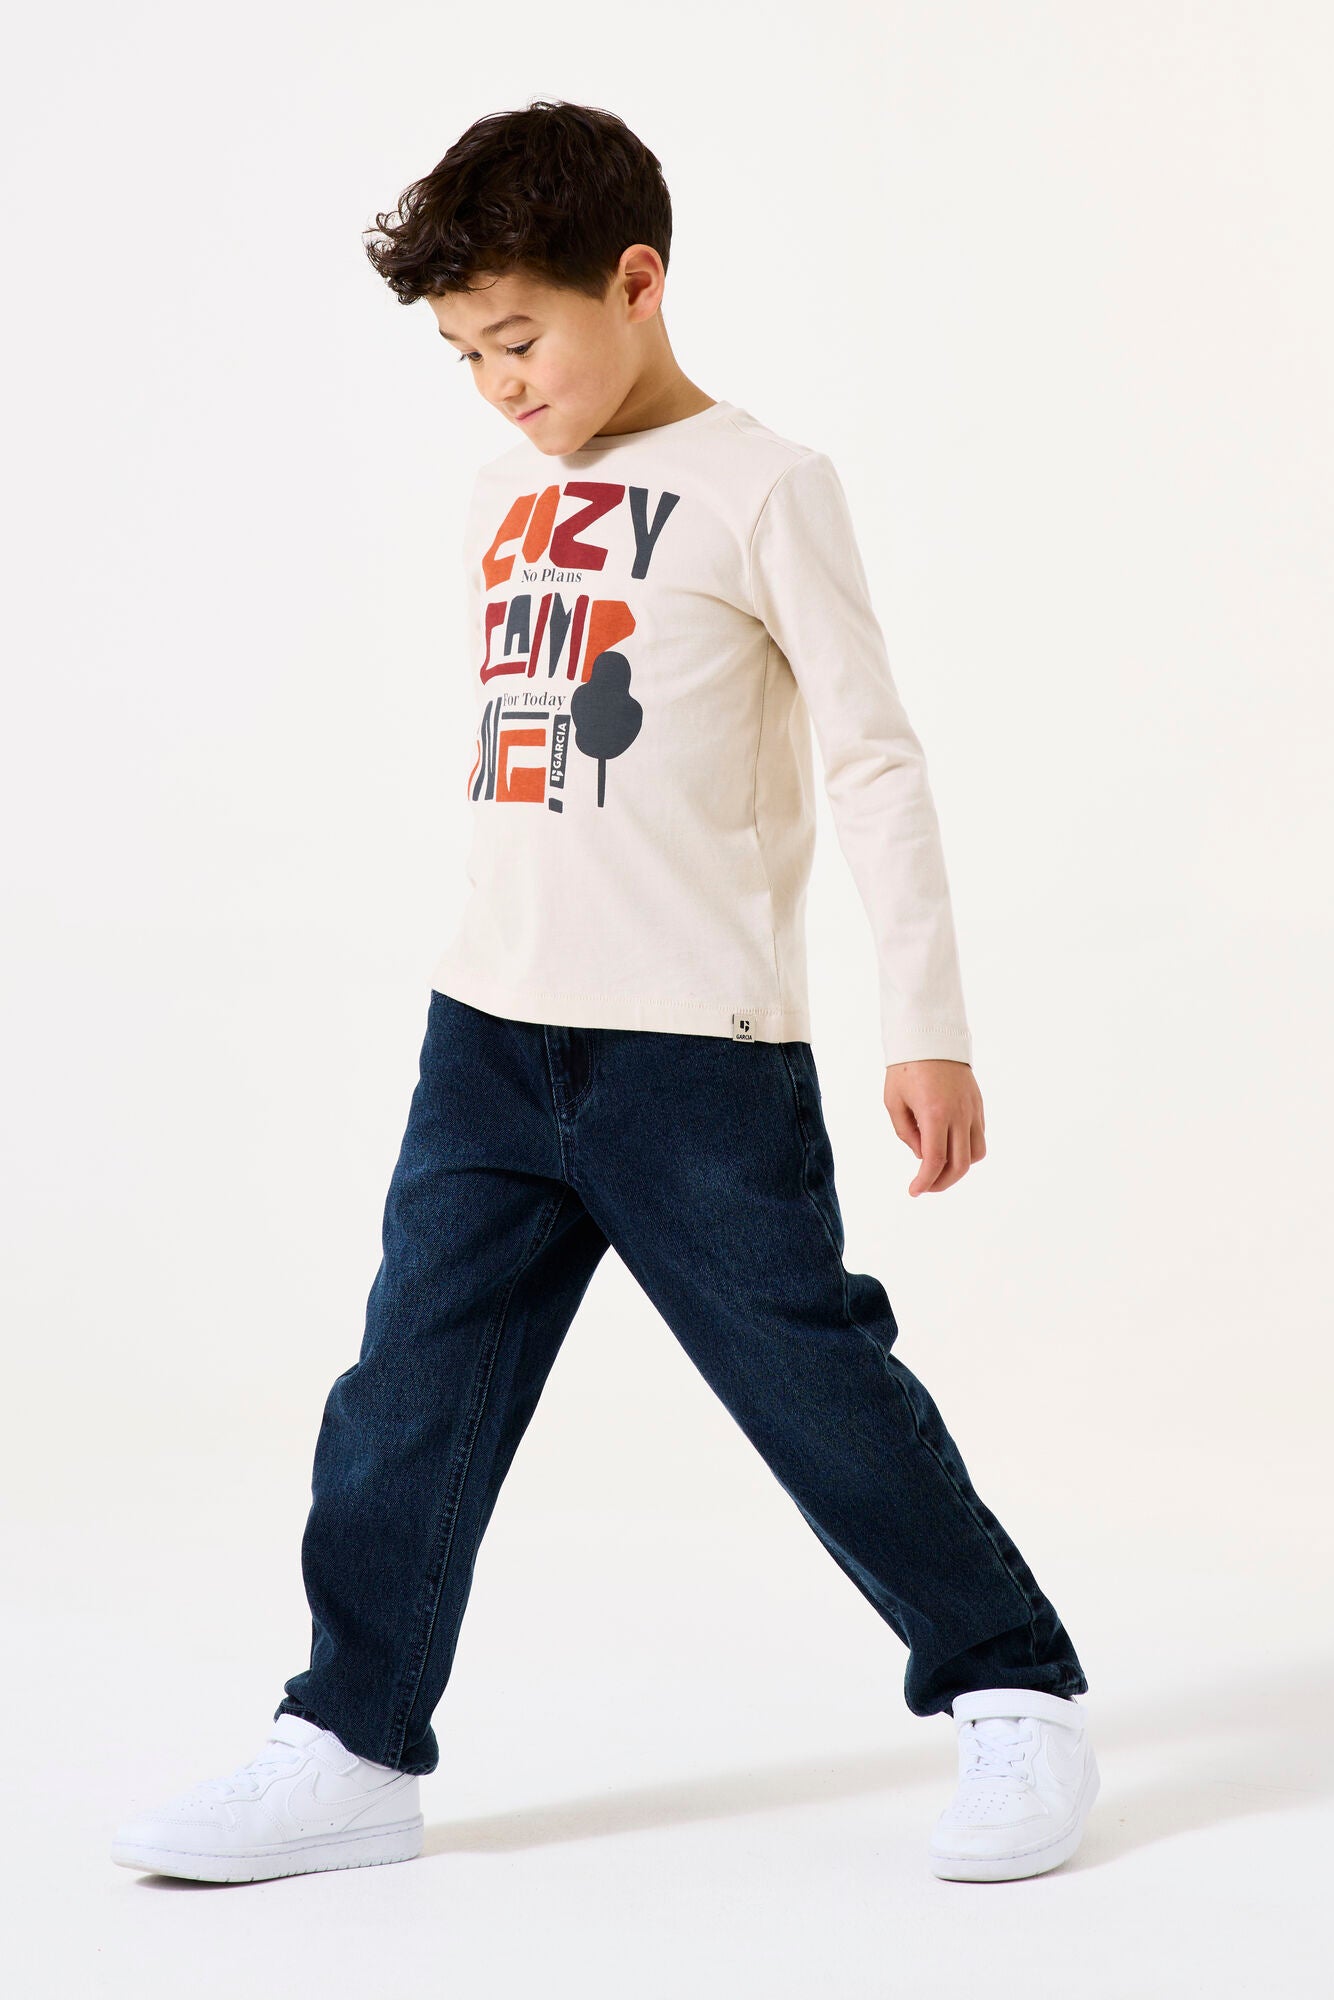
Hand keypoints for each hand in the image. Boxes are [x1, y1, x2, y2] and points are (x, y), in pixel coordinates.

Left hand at [883, 1059, 985, 1195]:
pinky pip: (979, 1137)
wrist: (930, 1036)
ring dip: (958, 1168)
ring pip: (976, 1154)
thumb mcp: (894, 1102)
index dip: (925, 1182)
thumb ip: (907, 1133)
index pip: (934, 1160)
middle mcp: (959, 1114)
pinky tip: (949, 1147)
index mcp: (935, 1113)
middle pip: (960, 1165)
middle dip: (941, 1183)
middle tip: (925, 1186)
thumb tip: (922, 1155)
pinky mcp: (978, 1105)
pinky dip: (966, 1150)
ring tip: (939, 1168)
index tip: (914, 1191)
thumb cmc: (906, 1068)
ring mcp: (972, 1110)